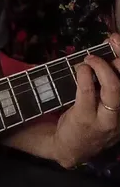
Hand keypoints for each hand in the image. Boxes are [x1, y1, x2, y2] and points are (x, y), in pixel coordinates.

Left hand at [53, 34, 119, 167]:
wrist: (70, 147)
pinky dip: (84, 75)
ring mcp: (107, 119)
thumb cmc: (90, 117)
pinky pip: (88, 92)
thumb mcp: (106, 101)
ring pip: (114, 89)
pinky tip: (81, 68)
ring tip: (91, 59)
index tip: (115, 39)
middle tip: (110, 42)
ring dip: (102, 67)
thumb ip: (108, 79)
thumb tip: (110, 46)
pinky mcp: (86, 119)